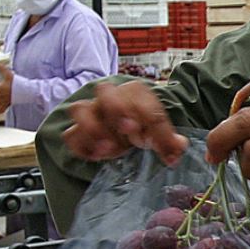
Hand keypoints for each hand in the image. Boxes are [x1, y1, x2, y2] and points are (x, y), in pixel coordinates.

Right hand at [62, 79, 188, 163]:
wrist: (123, 123)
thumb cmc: (142, 125)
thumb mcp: (159, 132)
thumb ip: (170, 140)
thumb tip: (179, 146)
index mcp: (135, 92)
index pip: (144, 104)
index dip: (153, 125)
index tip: (156, 143)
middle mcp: (109, 97)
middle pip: (104, 91)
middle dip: (117, 110)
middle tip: (130, 131)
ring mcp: (91, 112)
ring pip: (80, 109)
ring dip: (93, 129)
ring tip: (110, 149)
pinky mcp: (78, 130)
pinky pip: (70, 135)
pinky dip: (81, 146)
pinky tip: (97, 157)